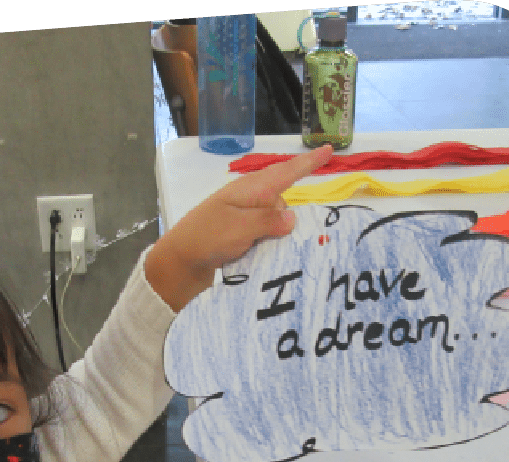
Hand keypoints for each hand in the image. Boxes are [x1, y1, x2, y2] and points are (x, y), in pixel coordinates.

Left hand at [145, 144, 332, 310]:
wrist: (178, 265)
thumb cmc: (205, 239)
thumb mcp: (238, 227)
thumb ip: (267, 221)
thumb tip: (292, 217)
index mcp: (249, 190)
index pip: (283, 172)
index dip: (307, 163)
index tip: (329, 149)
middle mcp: (248, 201)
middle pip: (282, 202)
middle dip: (286, 217)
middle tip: (269, 238)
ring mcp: (243, 220)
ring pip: (275, 222)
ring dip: (275, 237)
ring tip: (259, 251)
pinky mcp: (240, 238)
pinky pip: (264, 237)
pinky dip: (267, 246)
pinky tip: (262, 256)